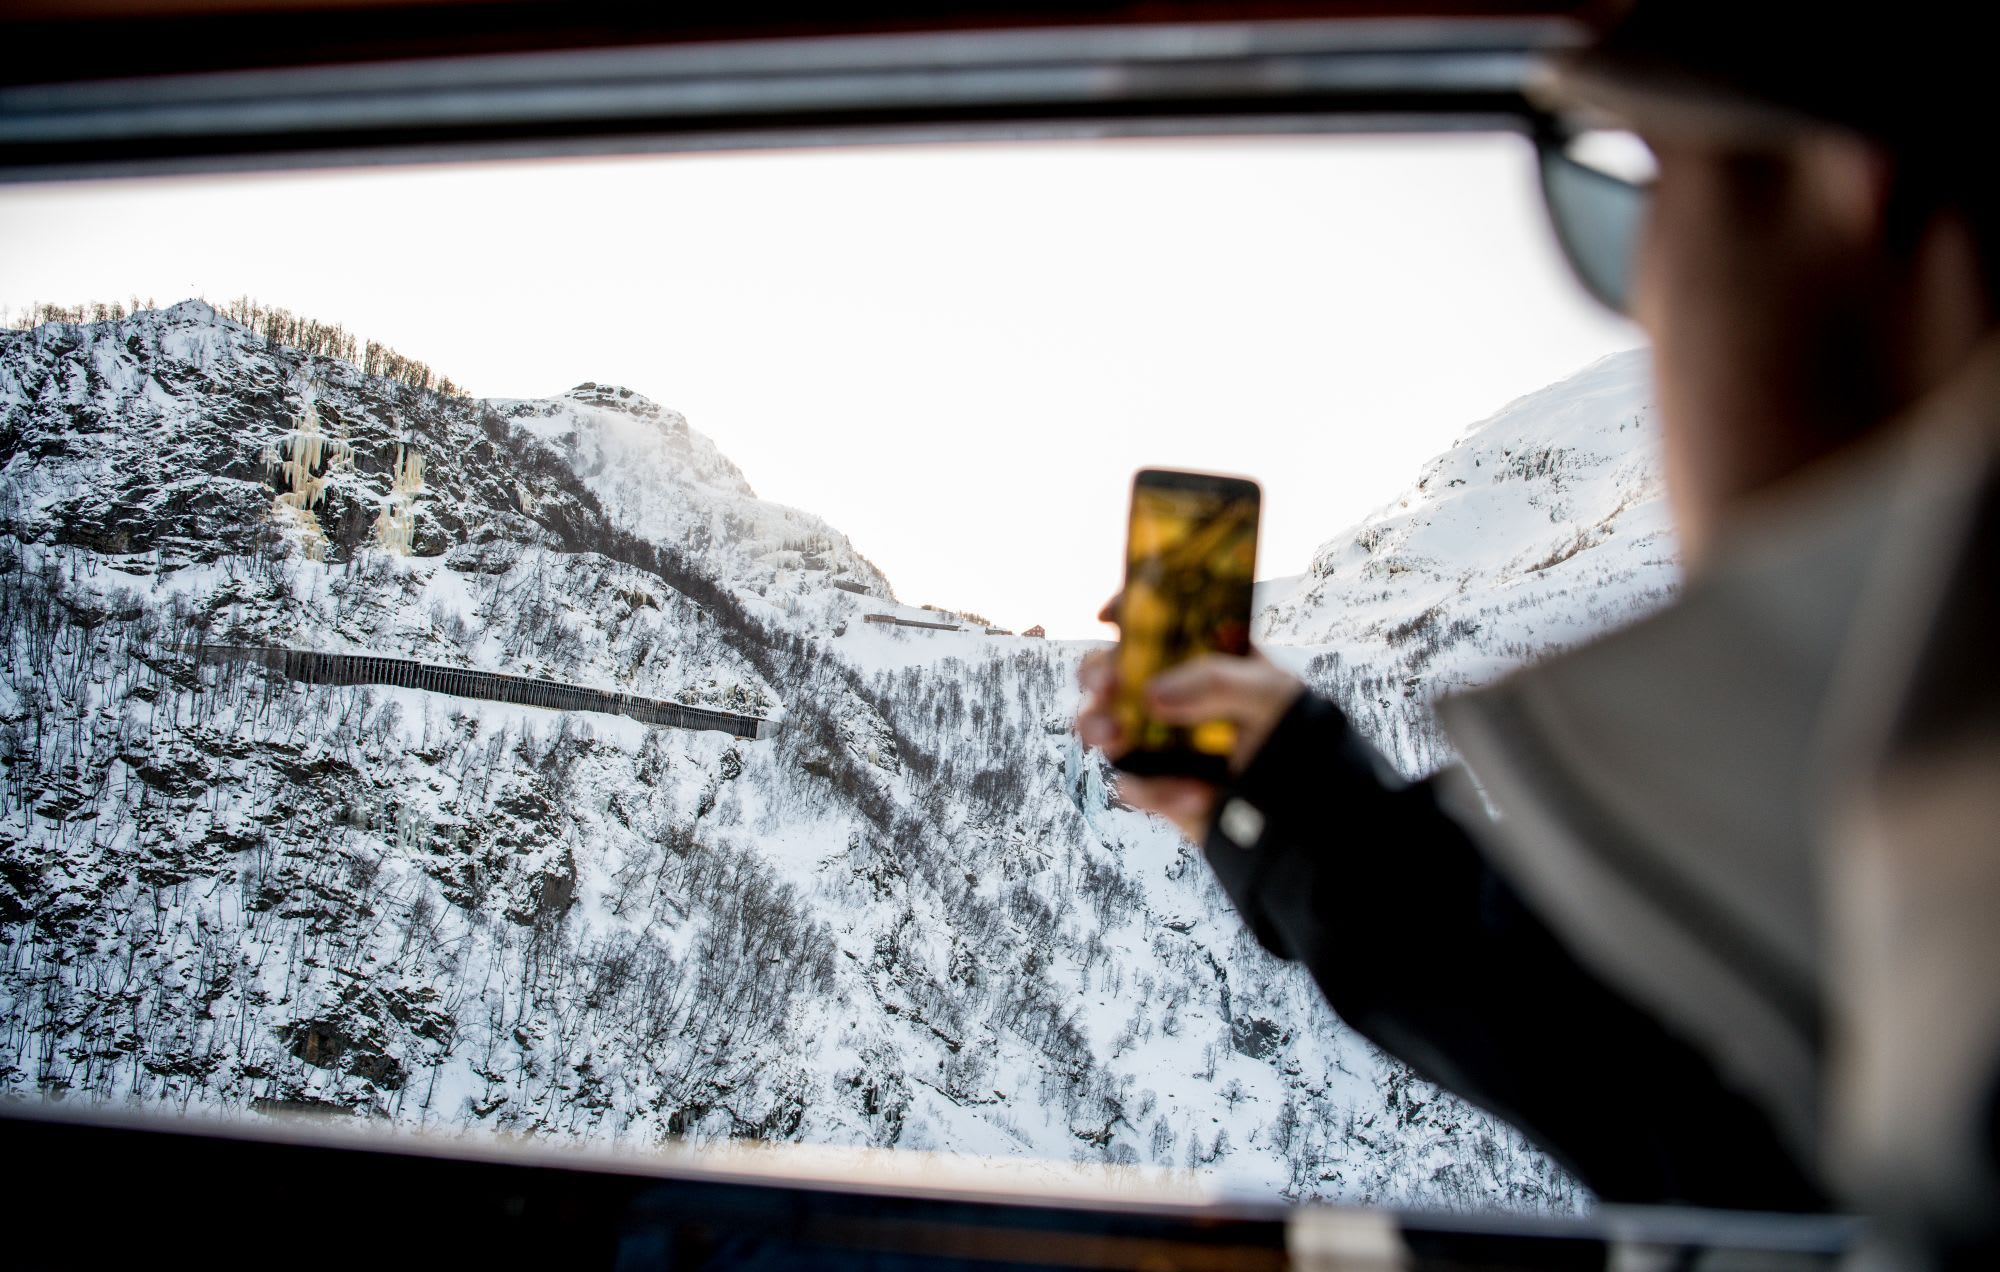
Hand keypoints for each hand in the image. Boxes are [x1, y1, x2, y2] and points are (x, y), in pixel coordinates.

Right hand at [1076, 600, 1302, 840]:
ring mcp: (1154, 739)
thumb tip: (1151, 695)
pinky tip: (1196, 794)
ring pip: (1100, 725)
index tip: (1109, 615)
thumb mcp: (1269, 692)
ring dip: (1096, 727)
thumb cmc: (1291, 732)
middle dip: (1095, 673)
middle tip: (1105, 683)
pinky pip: (1131, 785)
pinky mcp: (1153, 785)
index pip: (1151, 623)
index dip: (1124, 612)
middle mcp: (1166, 692)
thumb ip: (1215, 682)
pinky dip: (1154, 791)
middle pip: (1108, 672)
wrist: (1303, 806)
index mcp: (1195, 657)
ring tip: (1114, 738)